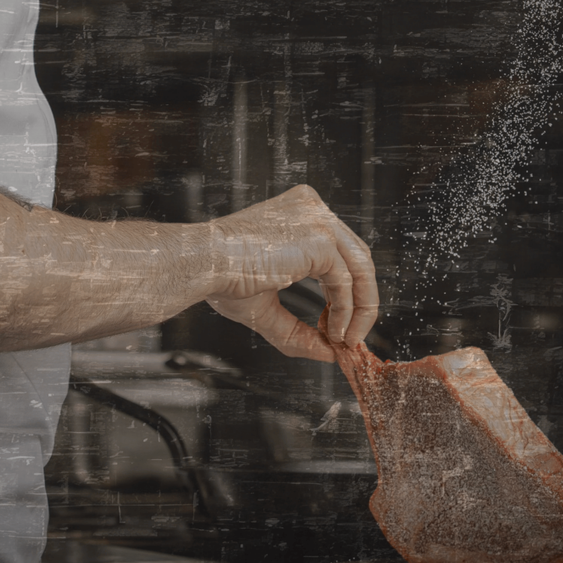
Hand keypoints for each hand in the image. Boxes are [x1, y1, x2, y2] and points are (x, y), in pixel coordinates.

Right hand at [204, 185, 381, 362]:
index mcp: (300, 212)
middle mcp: (313, 208)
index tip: (338, 322)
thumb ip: (297, 329)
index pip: (339, 250)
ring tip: (345, 340)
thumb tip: (327, 353)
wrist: (201, 265)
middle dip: (360, 301)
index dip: (345, 289)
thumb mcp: (265, 306)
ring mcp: (320, 220)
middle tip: (351, 336)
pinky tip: (334, 331)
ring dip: (359, 310)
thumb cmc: (219, 279)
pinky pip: (346, 279)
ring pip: (360, 267)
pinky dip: (346, 309)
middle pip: (357, 256)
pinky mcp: (321, 239)